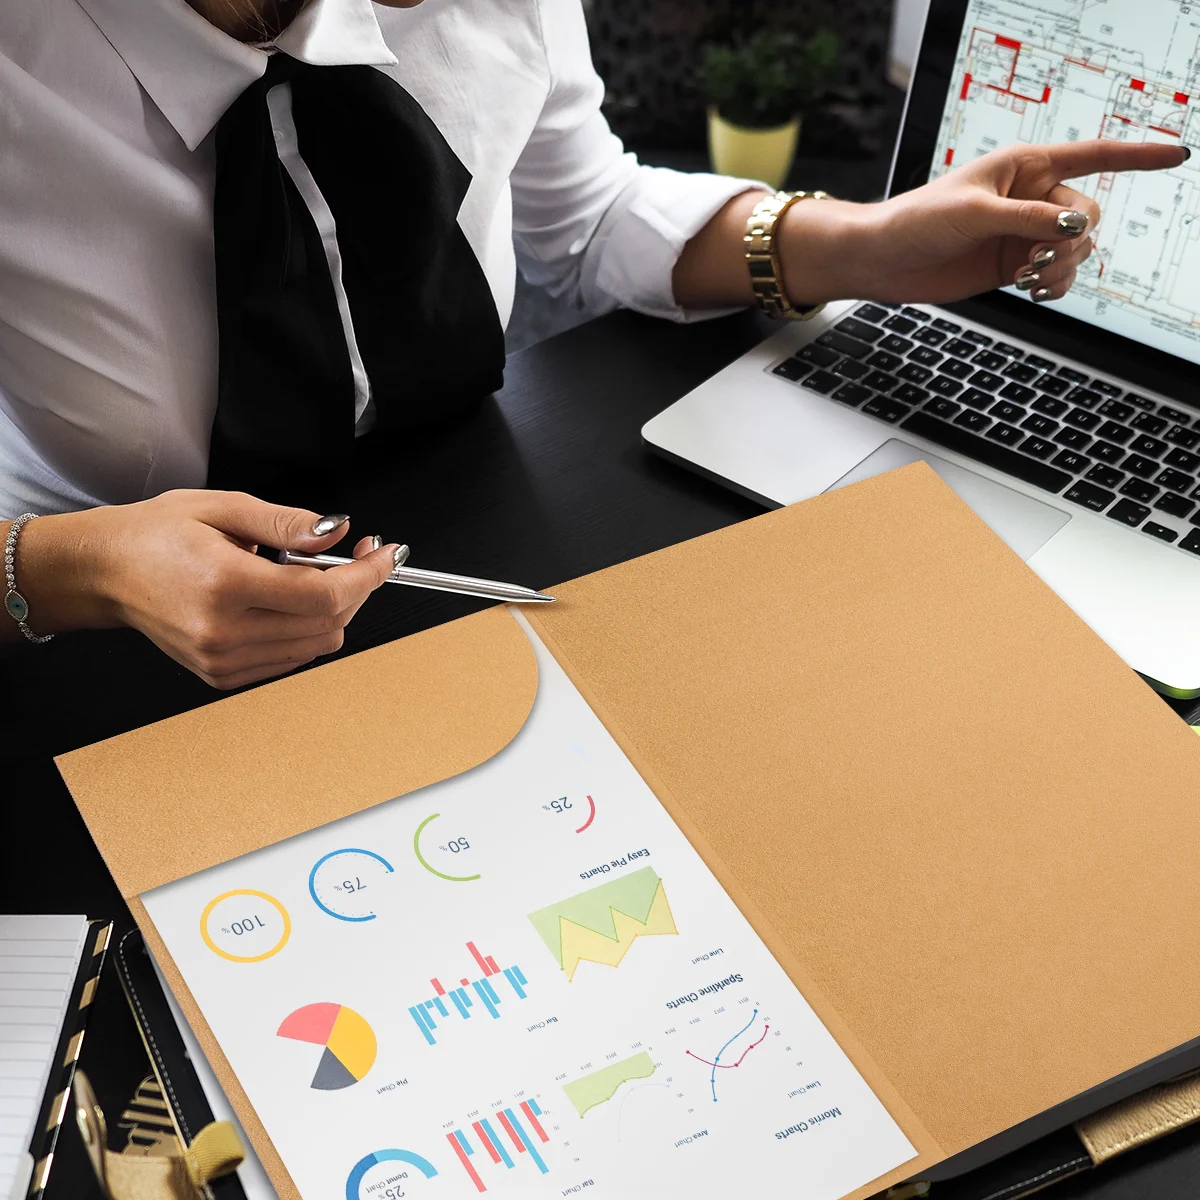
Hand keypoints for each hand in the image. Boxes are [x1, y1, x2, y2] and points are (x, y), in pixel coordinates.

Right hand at [11, 490, 399, 687]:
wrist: (105, 573)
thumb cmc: (156, 535)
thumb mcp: (223, 507)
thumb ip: (287, 523)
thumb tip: (337, 532)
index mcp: (225, 584)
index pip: (324, 595)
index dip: (367, 575)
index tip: (386, 554)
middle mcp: (224, 631)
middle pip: (329, 623)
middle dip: (358, 587)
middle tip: (358, 552)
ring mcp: (223, 660)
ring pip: (317, 645)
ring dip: (335, 609)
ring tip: (317, 573)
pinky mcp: (222, 676)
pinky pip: (293, 658)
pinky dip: (308, 629)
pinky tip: (291, 599)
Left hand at [779, 139, 1188, 305]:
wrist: (884, 261)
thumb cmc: (918, 221)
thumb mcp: (974, 213)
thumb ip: (1027, 219)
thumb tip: (1074, 227)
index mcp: (1025, 166)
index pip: (1094, 156)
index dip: (1138, 155)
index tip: (1179, 154)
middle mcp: (1031, 198)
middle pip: (1087, 215)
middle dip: (1072, 240)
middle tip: (1036, 261)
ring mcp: (1024, 234)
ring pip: (1075, 250)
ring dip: (1062, 267)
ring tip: (1028, 279)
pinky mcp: (1015, 265)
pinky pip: (1057, 276)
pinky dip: (1055, 286)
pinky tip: (1035, 292)